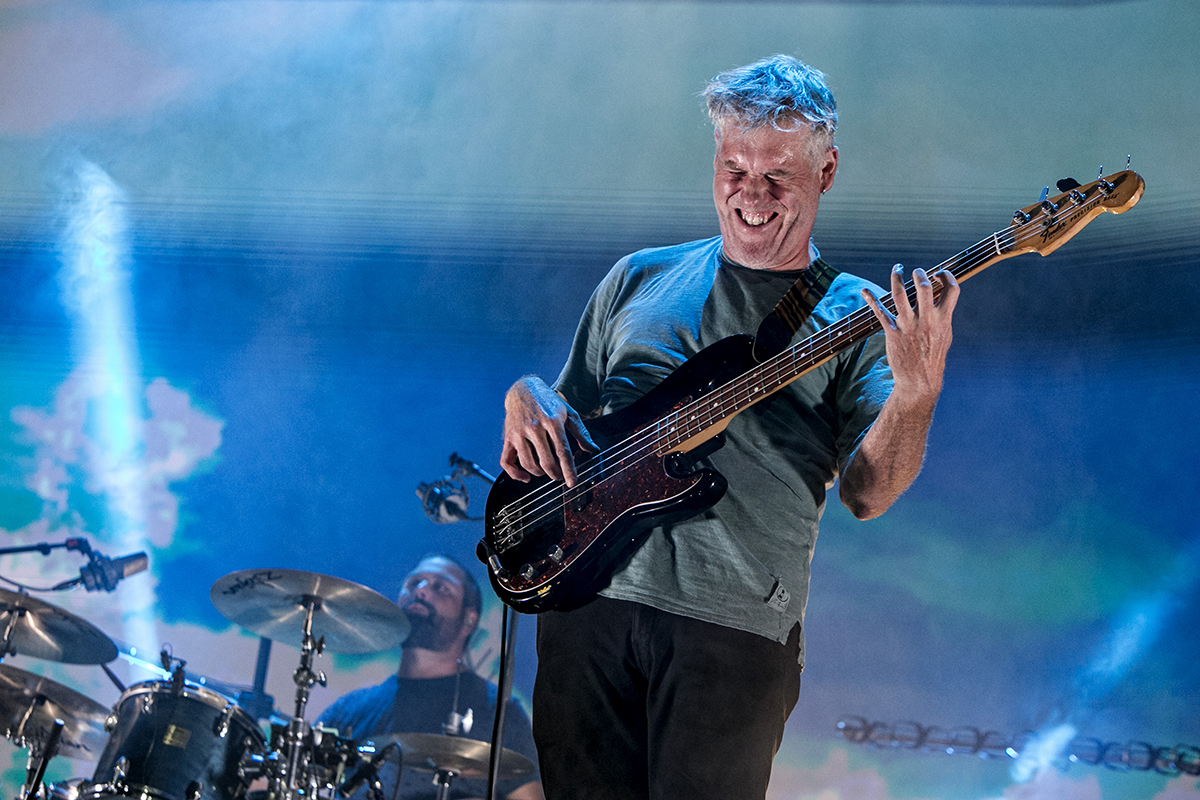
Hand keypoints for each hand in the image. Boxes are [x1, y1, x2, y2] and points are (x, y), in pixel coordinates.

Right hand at [500, 377, 597, 487]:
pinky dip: (516, 474)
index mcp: (552, 421)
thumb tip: (593, 450)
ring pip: (528, 463)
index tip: (572, 482)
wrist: (523, 389)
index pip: (562, 451)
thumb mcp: (568, 412)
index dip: (568, 469)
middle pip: (546, 461)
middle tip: (560, 476)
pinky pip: (507, 462)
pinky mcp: (508, 437)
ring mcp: (519, 433)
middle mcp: (535, 428)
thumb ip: (581, 432)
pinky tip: (526, 476)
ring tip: (546, 471)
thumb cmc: (547, 402)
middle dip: (556, 474)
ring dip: (539, 473)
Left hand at [861, 264, 958, 402]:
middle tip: (916, 271)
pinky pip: (880, 313)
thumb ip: (942, 314)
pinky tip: (865, 291)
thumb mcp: (945, 334)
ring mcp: (908, 326)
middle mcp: (926, 321)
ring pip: (900, 295)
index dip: (946, 276)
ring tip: (897, 269)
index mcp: (942, 319)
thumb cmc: (933, 356)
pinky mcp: (893, 333)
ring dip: (897, 278)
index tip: (938, 274)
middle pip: (924, 287)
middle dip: (920, 273)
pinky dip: (871, 300)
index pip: (952, 289)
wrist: (920, 380)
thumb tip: (940, 295)